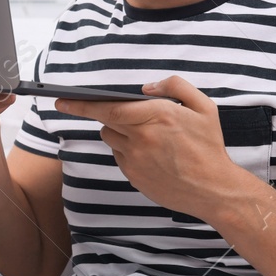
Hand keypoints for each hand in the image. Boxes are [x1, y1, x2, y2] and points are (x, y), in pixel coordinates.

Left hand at [56, 76, 237, 219]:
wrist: (214, 189)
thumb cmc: (209, 147)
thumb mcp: (203, 107)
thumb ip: (175, 86)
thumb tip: (146, 88)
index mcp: (157, 115)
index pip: (109, 108)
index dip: (81, 104)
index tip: (62, 100)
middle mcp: (142, 137)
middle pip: (106, 122)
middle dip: (104, 114)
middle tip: (106, 111)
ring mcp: (135, 159)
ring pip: (111, 138)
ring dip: (119, 132)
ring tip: (145, 134)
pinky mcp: (134, 176)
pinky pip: (120, 156)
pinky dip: (127, 150)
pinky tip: (150, 153)